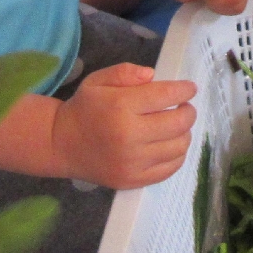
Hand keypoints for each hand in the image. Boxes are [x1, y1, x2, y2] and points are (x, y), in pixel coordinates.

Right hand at [51, 63, 198, 188]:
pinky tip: (170, 145)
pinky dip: (177, 155)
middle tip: (185, 107)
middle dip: (188, 111)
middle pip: (178, 123)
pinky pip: (170, 168)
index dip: (184, 90)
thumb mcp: (98, 81)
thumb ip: (125, 72)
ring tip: (177, 126)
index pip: (166, 96)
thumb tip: (153, 75)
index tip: (190, 88)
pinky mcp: (134, 180)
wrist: (62, 145)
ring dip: (185, 133)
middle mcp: (129, 135)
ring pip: (179, 146)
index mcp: (121, 106)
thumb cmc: (84, 109)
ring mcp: (133, 162)